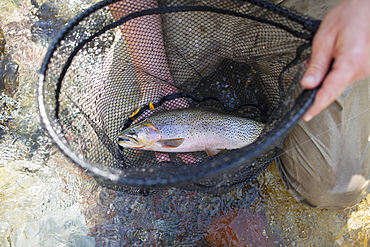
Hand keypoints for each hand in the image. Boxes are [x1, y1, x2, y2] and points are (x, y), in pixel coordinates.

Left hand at [300, 0, 369, 121]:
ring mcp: (367, 69)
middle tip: (314, 60)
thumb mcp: (324, 39)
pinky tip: (335, 54)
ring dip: (328, 72)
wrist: (368, 5)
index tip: (307, 115)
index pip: (329, 92)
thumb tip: (307, 84)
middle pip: (333, 87)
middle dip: (318, 80)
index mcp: (351, 62)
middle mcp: (363, 69)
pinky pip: (346, 74)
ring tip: (329, 51)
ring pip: (339, 81)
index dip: (316, 106)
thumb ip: (316, 65)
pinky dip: (336, 68)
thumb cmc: (350, 15)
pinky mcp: (367, 67)